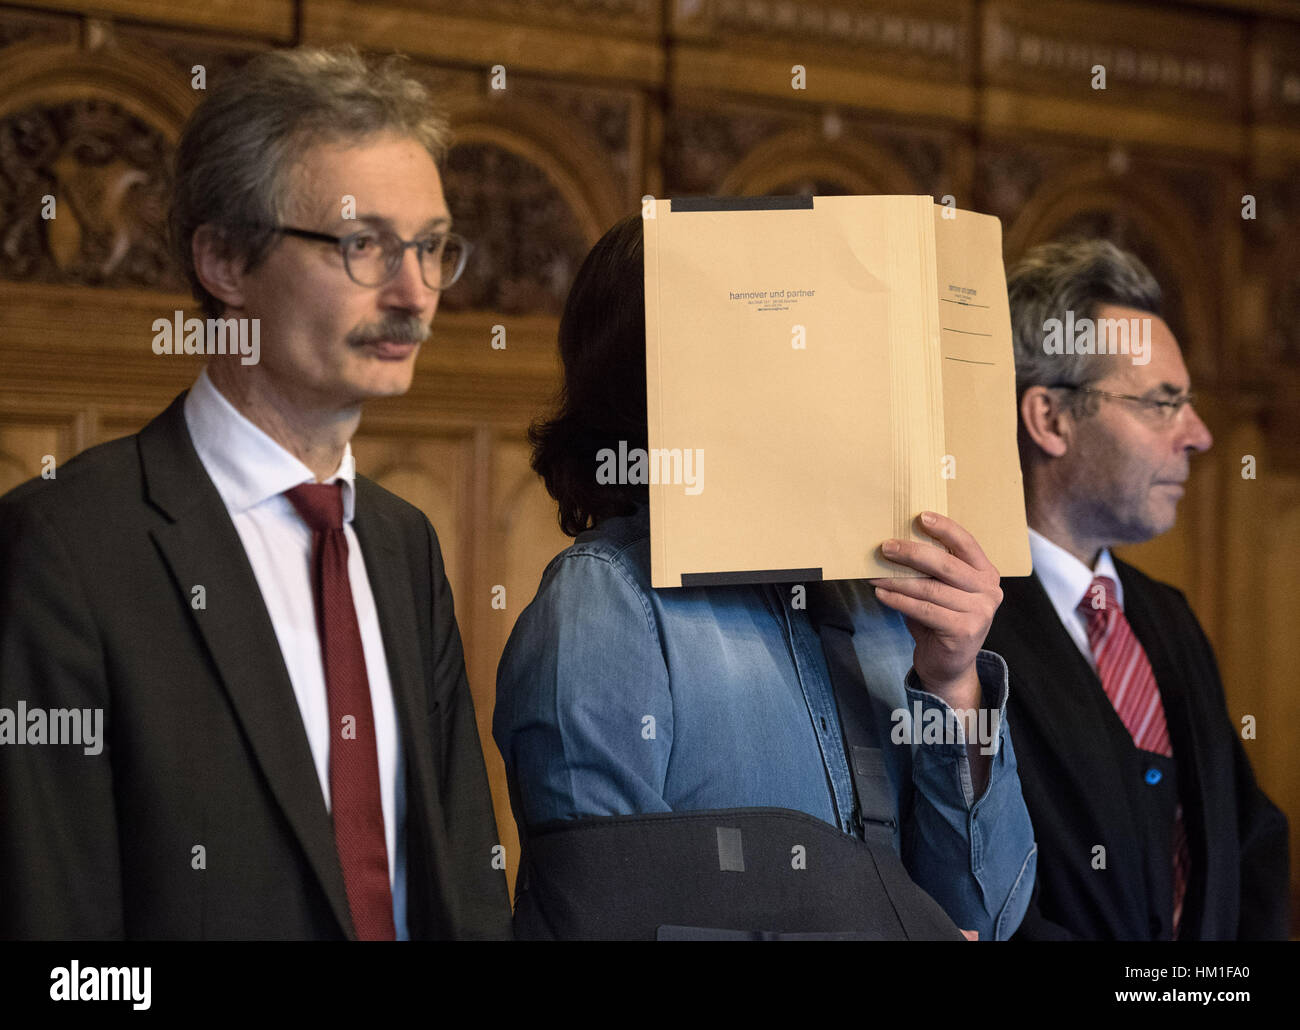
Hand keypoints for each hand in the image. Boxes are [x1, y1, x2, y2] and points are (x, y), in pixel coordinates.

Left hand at [866, 511, 1001, 709]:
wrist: (949, 666)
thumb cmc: (940, 620)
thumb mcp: (941, 590)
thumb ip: (932, 570)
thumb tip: (896, 544)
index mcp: (986, 573)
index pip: (967, 543)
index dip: (945, 528)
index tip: (920, 516)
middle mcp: (989, 591)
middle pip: (946, 564)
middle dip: (912, 553)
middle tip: (885, 547)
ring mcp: (980, 612)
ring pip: (930, 588)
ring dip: (897, 579)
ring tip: (874, 573)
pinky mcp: (964, 631)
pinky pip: (924, 610)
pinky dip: (899, 600)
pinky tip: (881, 593)